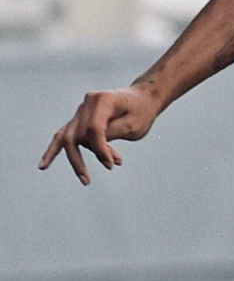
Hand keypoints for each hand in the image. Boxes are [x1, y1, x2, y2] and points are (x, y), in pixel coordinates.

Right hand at [39, 84, 161, 184]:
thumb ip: (114, 133)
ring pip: (67, 136)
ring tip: (81, 178)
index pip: (95, 129)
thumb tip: (97, 150)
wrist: (142, 99)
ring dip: (73, 158)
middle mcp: (88, 103)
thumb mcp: (134, 125)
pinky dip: (55, 150)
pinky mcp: (80, 118)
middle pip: (77, 134)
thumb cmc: (142, 112)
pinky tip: (43, 166)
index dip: (101, 149)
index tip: (113, 164)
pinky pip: (64, 135)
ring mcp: (82, 110)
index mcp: (103, 100)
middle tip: (88, 181)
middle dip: (80, 159)